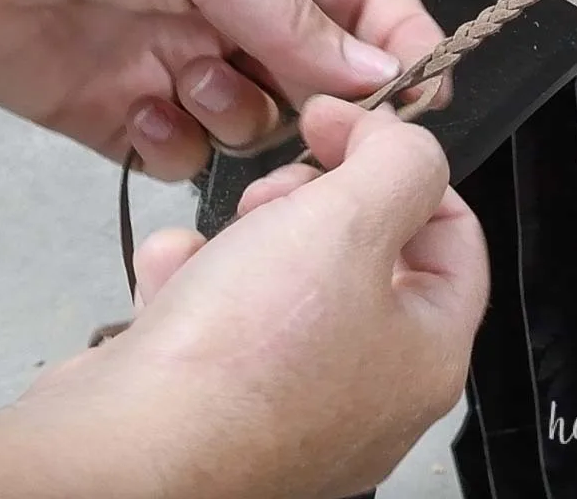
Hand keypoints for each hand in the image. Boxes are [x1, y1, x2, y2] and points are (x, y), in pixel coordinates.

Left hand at [0, 0, 446, 176]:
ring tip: (187, 78)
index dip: (400, 42)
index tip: (423, 99)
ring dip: (234, 114)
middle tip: (310, 117)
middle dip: (320, 100)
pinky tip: (137, 106)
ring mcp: (177, 55)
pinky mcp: (118, 105)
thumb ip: (291, 14)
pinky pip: (177, 154)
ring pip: (252, 122)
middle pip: (317, 72)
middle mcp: (232, 1)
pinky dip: (170, 143)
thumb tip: (377, 70)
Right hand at [9, 98, 488, 497]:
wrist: (123, 452)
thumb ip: (401, 163)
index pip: (452, 232)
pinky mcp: (216, 407)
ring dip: (244, 237)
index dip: (399, 164)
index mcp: (425, 354)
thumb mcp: (349, 219)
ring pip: (283, 274)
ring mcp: (290, 405)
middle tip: (276, 191)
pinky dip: (191, 284)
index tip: (342, 125)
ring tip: (218, 244)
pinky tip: (170, 280)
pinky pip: (217, 316)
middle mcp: (367, 391)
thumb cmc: (247, 351)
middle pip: (362, 249)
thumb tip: (404, 141)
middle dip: (312, 200)